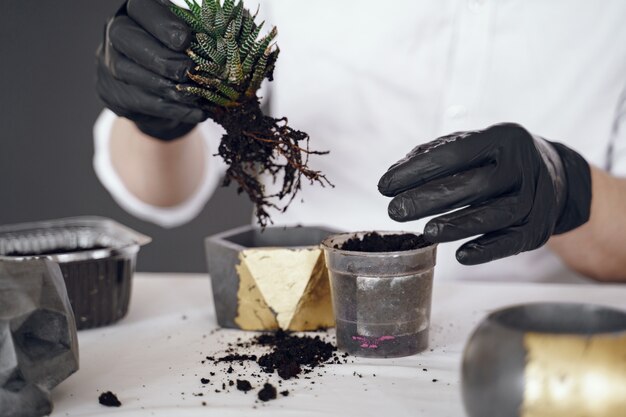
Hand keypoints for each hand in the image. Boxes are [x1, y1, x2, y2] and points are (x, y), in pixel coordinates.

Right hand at [96, 0, 206, 140]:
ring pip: (129, 72)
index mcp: (138, 11)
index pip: (142, 9)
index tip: (186, 40)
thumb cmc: (181, 54)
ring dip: (167, 87)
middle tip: (188, 71)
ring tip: (196, 95)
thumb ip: (202, 34)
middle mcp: (117, 31)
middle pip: (126, 38)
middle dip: (161, 58)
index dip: (162, 25)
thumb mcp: (192, 37)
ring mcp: (108, 62)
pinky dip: (172, 110)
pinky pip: (141, 102)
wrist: (160, 88)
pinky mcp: (113, 92)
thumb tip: (230, 33)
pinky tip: (196, 113)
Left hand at [378, 123, 591, 264]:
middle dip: (430, 198)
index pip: (455, 153)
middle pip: (476, 184)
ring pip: (496, 214)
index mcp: (502, 138)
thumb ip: (432, 155)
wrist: (554, 176)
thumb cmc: (496, 160)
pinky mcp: (540, 229)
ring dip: (458, 225)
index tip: (384, 186)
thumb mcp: (471, 146)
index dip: (417, 170)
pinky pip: (513, 242)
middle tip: (395, 211)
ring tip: (426, 233)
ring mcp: (536, 198)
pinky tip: (461, 256)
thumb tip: (394, 173)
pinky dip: (487, 250)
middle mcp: (523, 165)